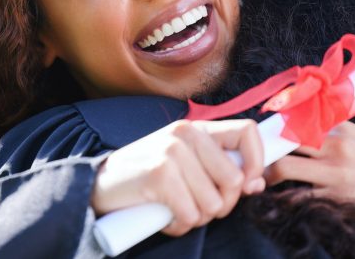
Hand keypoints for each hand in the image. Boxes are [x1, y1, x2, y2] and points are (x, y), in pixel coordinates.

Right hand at [91, 119, 265, 235]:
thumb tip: (256, 184)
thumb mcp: (185, 164)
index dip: (257, 162)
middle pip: (234, 180)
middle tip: (197, 207)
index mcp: (196, 128)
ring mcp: (172, 152)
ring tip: (174, 209)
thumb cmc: (146, 178)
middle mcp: (186, 133)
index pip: (248, 132)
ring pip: (213, 204)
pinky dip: (177, 225)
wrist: (97, 185)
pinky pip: (189, 215)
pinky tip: (161, 216)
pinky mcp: (160, 174)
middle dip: (221, 205)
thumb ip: (219, 168)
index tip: (248, 186)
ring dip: (196, 218)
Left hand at [264, 122, 354, 257]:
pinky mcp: (337, 196)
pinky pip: (298, 197)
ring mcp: (336, 171)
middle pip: (283, 139)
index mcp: (341, 127)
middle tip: (242, 155)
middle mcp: (336, 144)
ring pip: (284, 167)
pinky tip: (273, 200)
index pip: (293, 118)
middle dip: (260, 147)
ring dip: (264, 173)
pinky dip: (282, 198)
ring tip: (255, 178)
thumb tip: (297, 127)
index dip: (270, 127)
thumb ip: (331, 133)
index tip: (252, 133)